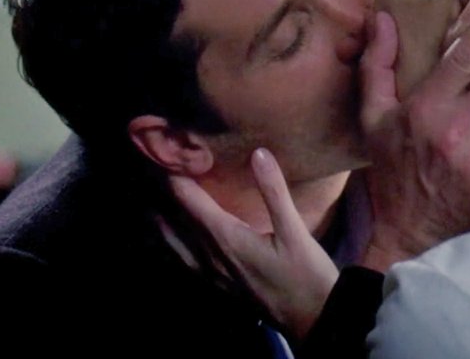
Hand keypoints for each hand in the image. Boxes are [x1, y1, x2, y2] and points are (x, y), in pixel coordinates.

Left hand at [169, 148, 337, 340]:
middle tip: (158, 169)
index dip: (175, 174)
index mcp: (225, 237)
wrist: (313, 320)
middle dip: (165, 194)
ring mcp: (213, 274)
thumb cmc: (306, 274)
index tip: (169, 149)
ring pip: (175, 244)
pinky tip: (179, 240)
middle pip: (174, 220)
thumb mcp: (295, 230)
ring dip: (164, 221)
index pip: (188, 199)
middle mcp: (210, 255)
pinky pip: (186, 260)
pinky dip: (175, 243)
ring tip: (157, 202)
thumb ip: (274, 191)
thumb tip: (258, 152)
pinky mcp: (220, 285)